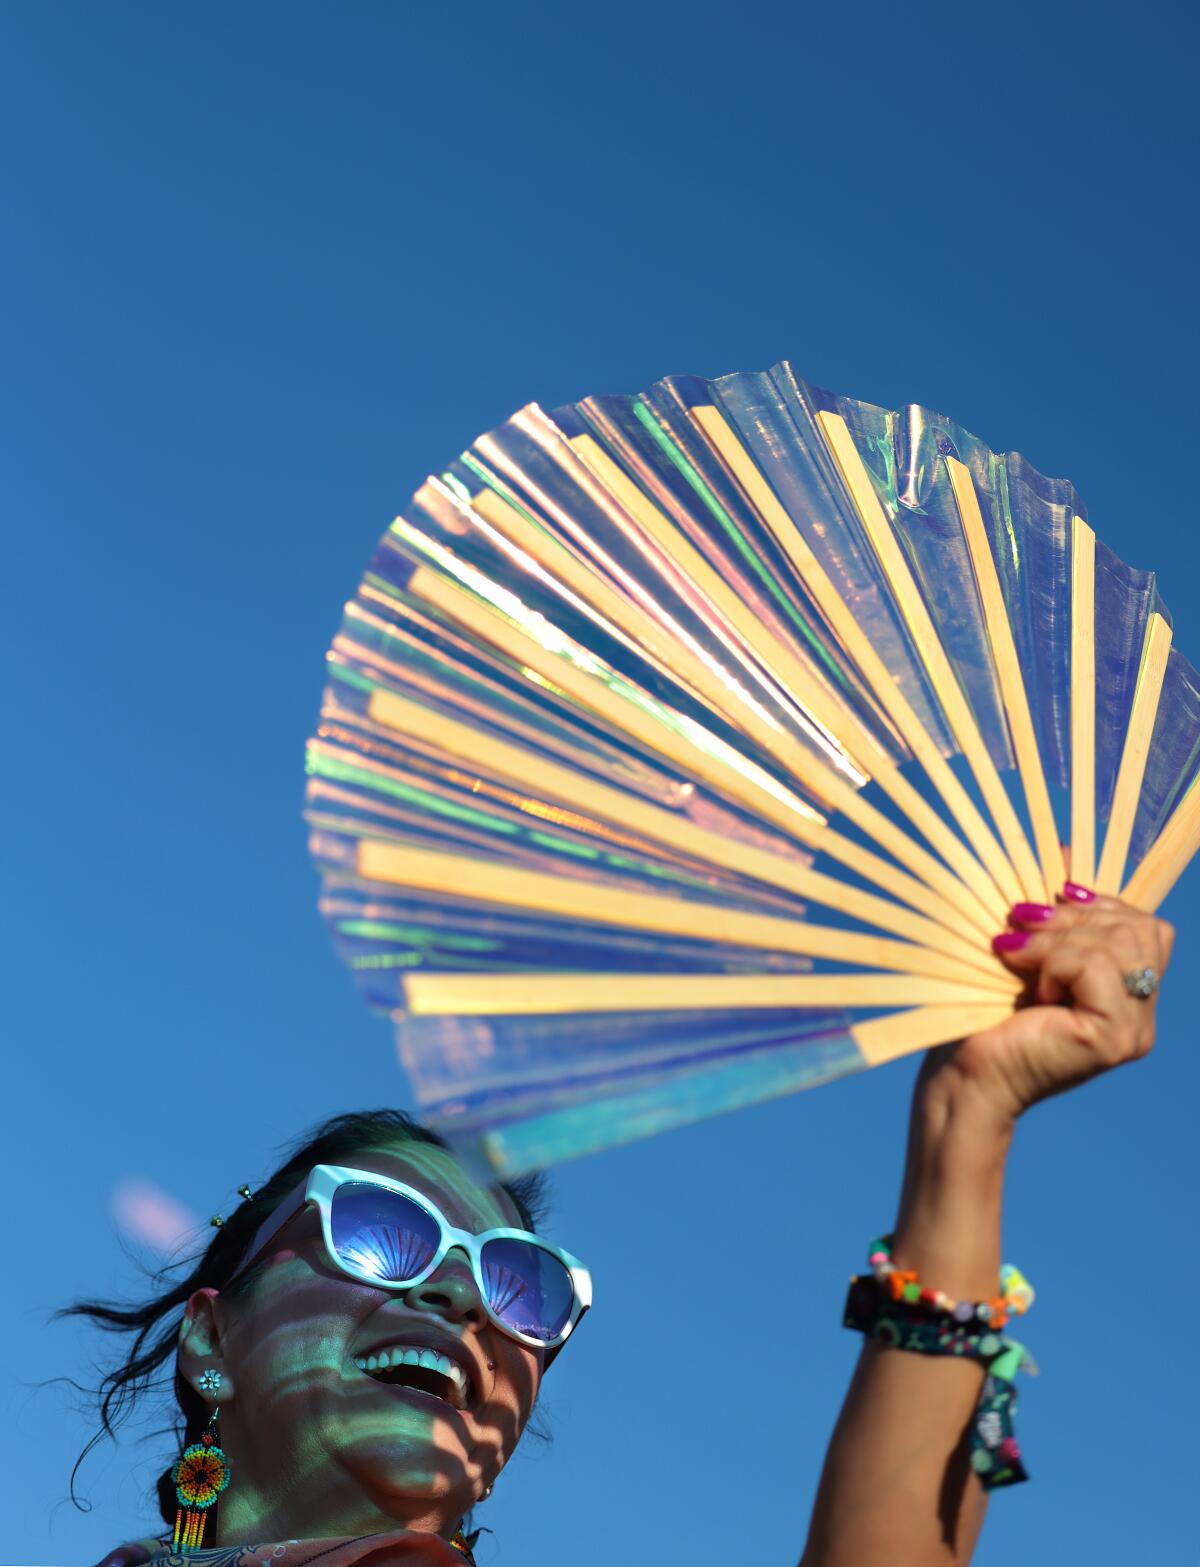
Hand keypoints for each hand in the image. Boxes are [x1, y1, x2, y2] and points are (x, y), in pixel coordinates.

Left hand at [919, 888, 1173, 1131]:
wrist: (963, 1073)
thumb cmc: (984, 1014)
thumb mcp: (1026, 949)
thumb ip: (1056, 910)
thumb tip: (1068, 850)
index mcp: (1127, 997)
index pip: (1149, 928)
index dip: (1105, 902)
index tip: (1057, 894)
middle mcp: (1141, 1017)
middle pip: (1139, 928)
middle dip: (1074, 916)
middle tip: (1019, 923)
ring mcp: (1133, 1030)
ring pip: (1118, 942)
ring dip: (1057, 939)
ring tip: (1013, 954)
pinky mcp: (1113, 1037)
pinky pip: (1096, 966)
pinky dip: (1055, 963)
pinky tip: (1027, 985)